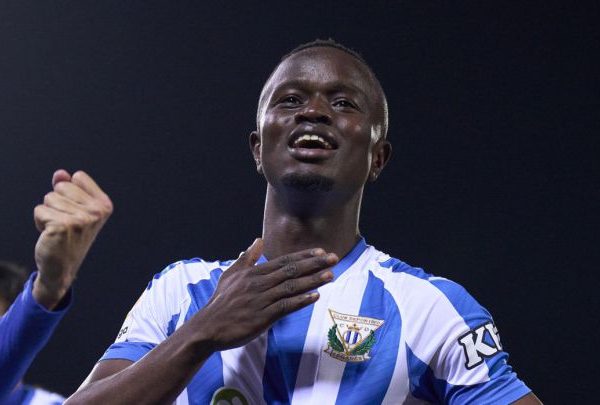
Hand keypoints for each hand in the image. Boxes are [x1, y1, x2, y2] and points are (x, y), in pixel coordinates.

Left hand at [33, 169, 112, 308]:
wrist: (61, 268)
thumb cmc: (68, 236)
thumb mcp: (74, 209)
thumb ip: (69, 188)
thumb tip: (60, 173)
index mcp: (104, 205)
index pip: (78, 177)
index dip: (70, 191)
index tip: (75, 210)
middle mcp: (96, 211)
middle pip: (62, 186)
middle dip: (57, 201)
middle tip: (65, 222)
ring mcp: (81, 219)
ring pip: (49, 198)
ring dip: (48, 213)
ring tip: (58, 228)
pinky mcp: (62, 226)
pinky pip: (40, 210)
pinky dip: (40, 221)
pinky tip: (50, 234)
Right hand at [195, 238, 337, 350]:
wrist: (208, 328)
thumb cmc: (220, 302)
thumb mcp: (231, 275)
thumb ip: (247, 258)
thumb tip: (258, 241)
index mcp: (253, 273)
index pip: (283, 261)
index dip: (303, 256)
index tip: (321, 252)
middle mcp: (259, 283)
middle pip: (291, 270)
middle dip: (314, 264)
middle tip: (333, 258)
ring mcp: (261, 300)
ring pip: (291, 287)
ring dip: (312, 280)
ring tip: (330, 275)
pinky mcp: (262, 317)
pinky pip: (285, 306)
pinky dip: (301, 301)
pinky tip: (315, 297)